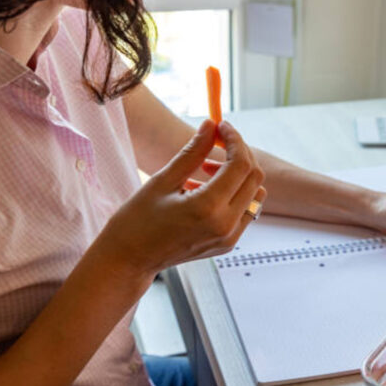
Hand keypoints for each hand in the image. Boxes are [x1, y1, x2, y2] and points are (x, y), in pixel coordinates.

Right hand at [94, 120, 265, 278]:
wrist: (129, 260)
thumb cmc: (137, 221)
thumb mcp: (163, 180)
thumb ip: (193, 151)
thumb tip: (211, 125)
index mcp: (208, 208)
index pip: (240, 164)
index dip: (235, 140)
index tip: (222, 127)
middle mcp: (225, 225)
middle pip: (254, 178)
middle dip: (240, 153)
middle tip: (218, 142)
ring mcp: (229, 238)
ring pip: (255, 194)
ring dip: (239, 175)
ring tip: (207, 169)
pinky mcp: (228, 244)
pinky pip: (246, 211)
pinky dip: (234, 194)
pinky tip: (206, 189)